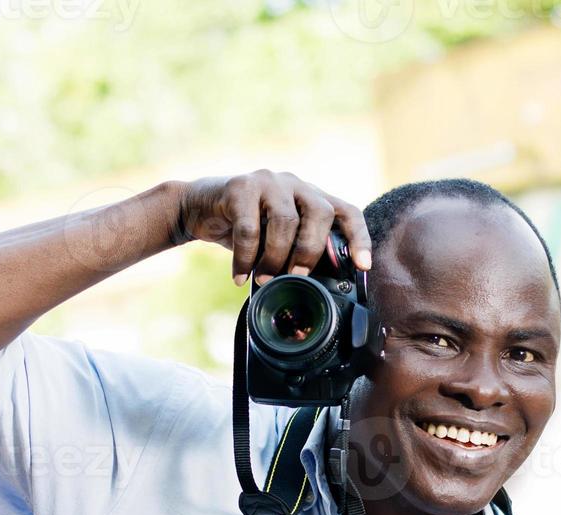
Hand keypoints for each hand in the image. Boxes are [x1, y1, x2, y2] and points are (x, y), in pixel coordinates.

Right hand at [176, 171, 370, 285]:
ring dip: (275, 257)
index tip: (363, 266)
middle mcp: (294, 184)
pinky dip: (246, 259)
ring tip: (263, 279)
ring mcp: (268, 181)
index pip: (346, 211)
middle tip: (297, 277)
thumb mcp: (274, 240)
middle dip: (310, 251)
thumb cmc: (242, 228)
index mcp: (309, 196)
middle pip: (319, 213)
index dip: (359, 238)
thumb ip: (294, 252)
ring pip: (285, 220)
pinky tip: (240, 277)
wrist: (196, 208)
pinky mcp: (240, 187)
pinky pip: (249, 228)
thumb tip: (312, 287)